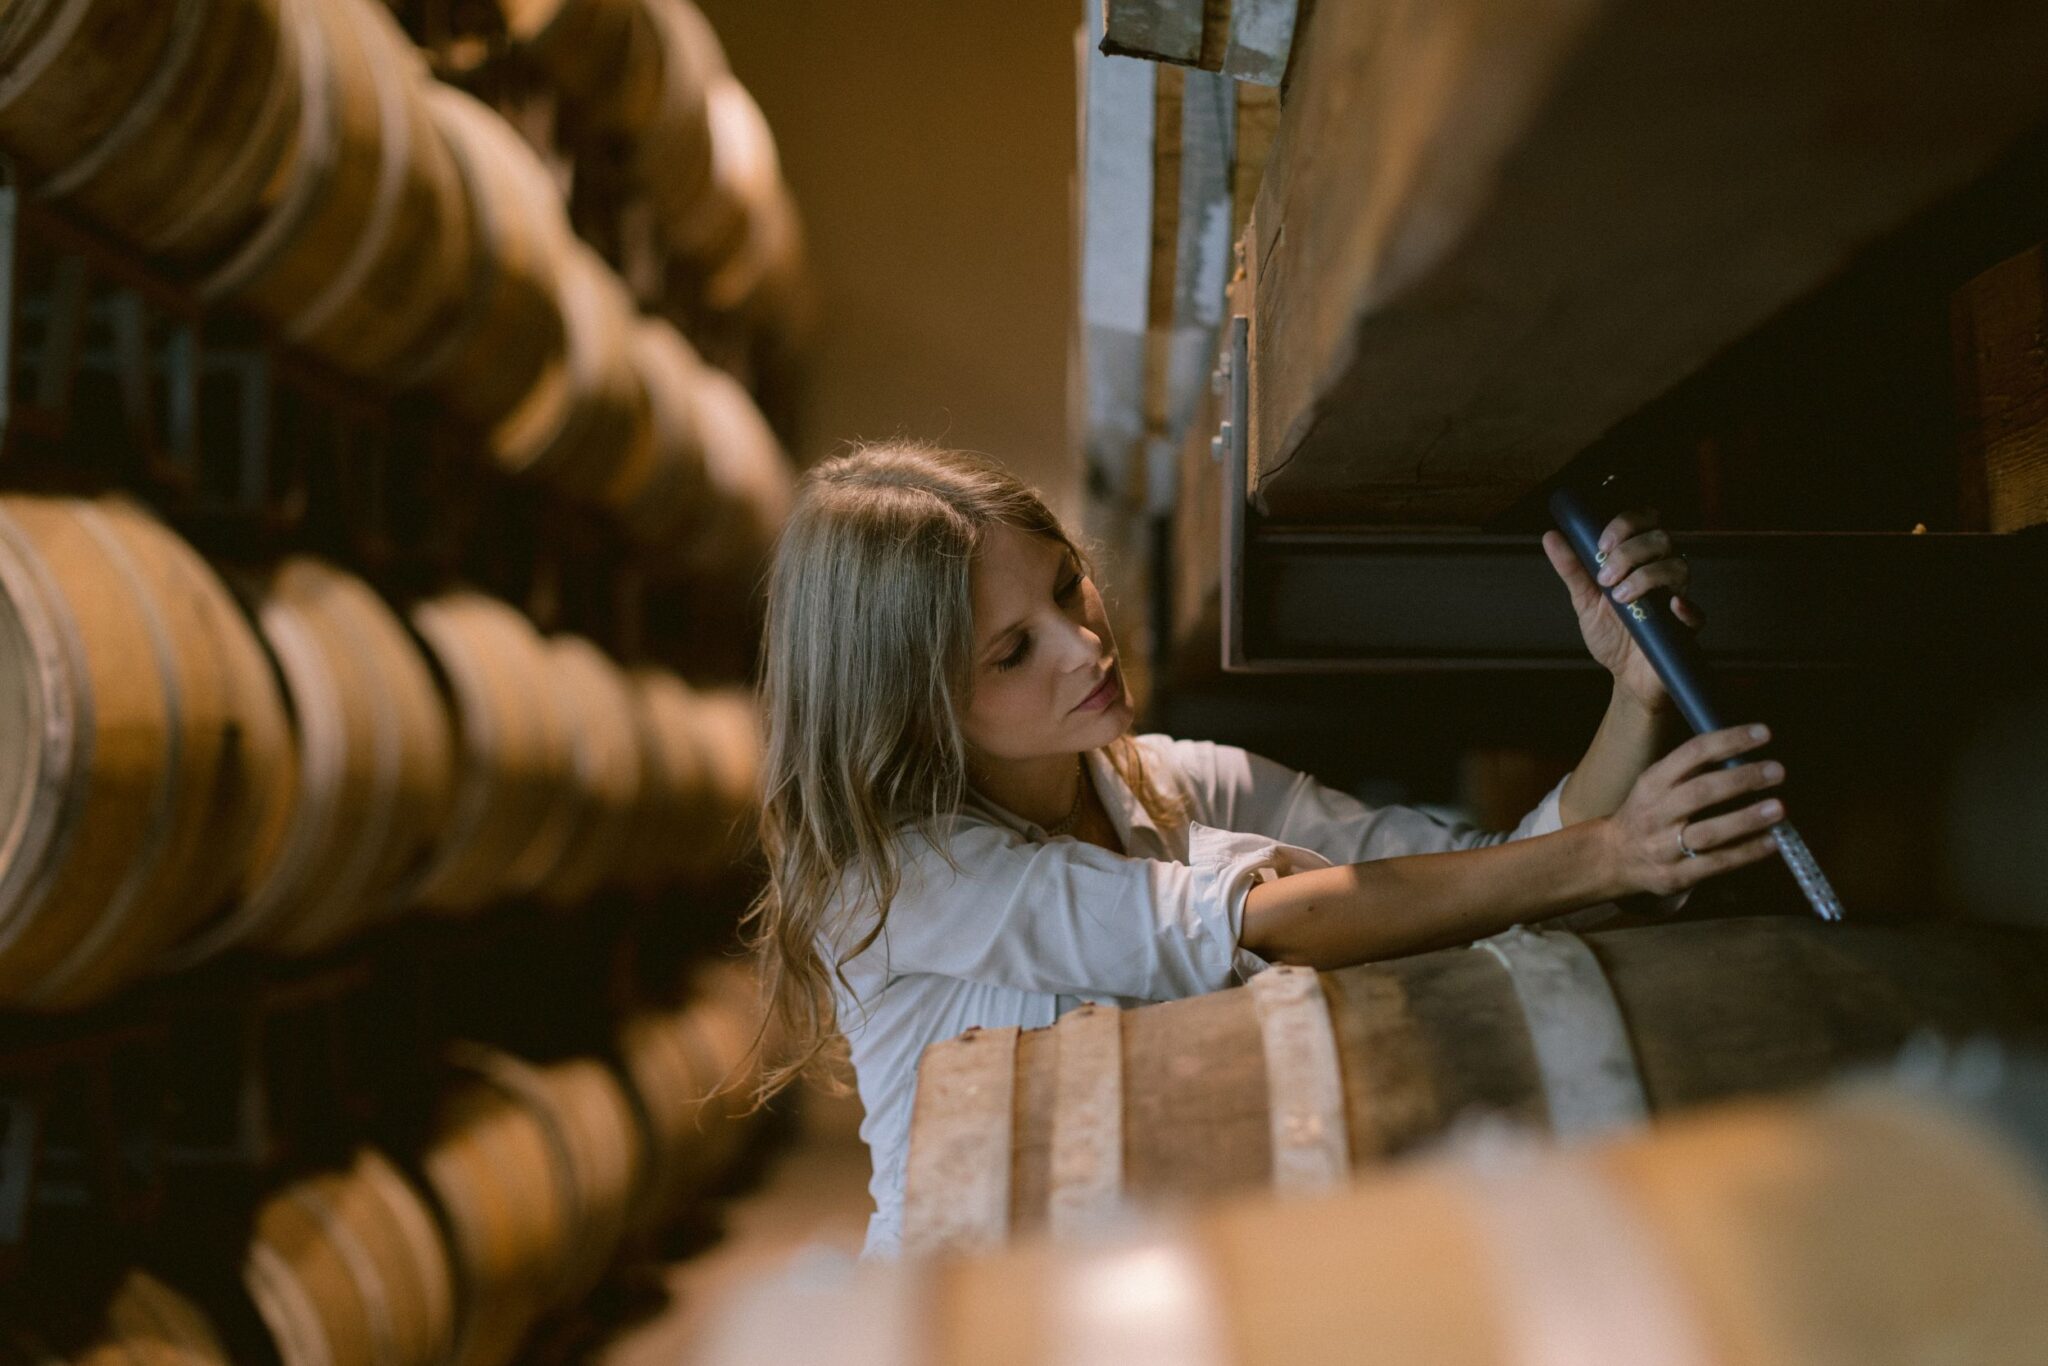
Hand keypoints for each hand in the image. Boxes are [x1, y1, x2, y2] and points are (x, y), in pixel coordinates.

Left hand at [1541, 507, 1704, 712]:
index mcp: (1640, 559)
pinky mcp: (1687, 626)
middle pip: (1661, 539)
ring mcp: (1676, 596)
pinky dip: (1684, 607)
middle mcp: (1662, 571)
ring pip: (1678, 567)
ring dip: (1646, 577)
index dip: (1625, 524)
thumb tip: (1551, 537)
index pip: (1644, 521)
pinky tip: (1671, 607)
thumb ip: (1572, 569)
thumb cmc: (1611, 633)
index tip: (1602, 545)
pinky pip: (1696, 612)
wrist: (1625, 675)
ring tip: (1620, 598)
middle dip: (1629, 552)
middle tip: (1605, 578)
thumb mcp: (1585, 600)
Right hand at [1598, 724, 1785, 896]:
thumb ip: (1690, 771)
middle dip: (1742, 779)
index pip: (1692, 754)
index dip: (1728, 741)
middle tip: (1777, 771)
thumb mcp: (1655, 784)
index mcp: (1652, 783)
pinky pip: (1717, 863)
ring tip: (1778, 808)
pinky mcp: (1677, 875)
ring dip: (1746, 819)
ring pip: (1709, 832)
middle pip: (1701, 792)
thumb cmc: (1647, 813)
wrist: (1615, 857)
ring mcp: (1665, 847)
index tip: (1762, 733)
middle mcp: (1656, 813)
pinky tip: (1771, 842)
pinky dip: (1747, 852)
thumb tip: (1744, 754)